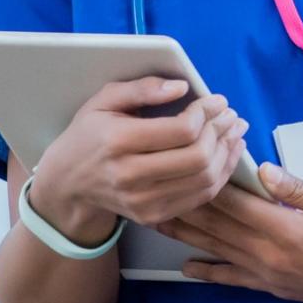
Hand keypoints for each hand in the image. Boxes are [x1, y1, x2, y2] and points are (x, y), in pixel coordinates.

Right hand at [27, 77, 249, 244]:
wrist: (67, 184)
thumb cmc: (89, 135)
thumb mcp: (104, 101)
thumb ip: (142, 89)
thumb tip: (182, 86)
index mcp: (118, 142)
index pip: (181, 130)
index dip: (207, 113)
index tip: (218, 101)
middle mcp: (130, 176)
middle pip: (198, 157)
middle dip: (222, 132)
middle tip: (231, 116)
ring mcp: (142, 201)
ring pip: (205, 179)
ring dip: (228, 153)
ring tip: (235, 132)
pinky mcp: (153, 215)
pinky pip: (200, 197)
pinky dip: (221, 175)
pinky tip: (226, 155)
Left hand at [156, 164, 302, 302]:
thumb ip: (299, 189)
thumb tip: (262, 171)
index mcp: (285, 229)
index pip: (235, 202)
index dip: (210, 180)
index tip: (190, 160)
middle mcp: (267, 255)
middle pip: (216, 227)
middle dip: (185, 204)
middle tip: (155, 187)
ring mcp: (266, 274)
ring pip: (215, 251)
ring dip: (186, 234)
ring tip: (157, 218)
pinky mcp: (271, 287)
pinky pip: (231, 279)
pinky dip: (207, 272)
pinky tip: (186, 267)